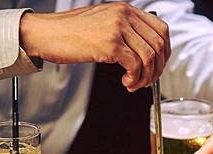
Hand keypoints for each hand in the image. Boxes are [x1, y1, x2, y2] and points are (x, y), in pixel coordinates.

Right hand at [20, 3, 170, 90]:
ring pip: (149, 57)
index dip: (165, 52)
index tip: (159, 65)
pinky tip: (126, 82)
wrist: (46, 34)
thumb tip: (145, 52)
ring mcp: (117, 28)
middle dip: (157, 69)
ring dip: (145, 77)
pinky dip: (134, 78)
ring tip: (134, 84)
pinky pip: (135, 65)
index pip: (161, 29)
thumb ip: (125, 31)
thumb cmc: (70, 32)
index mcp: (125, 10)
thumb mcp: (103, 23)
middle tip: (148, 80)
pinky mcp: (110, 44)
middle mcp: (124, 15)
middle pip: (158, 45)